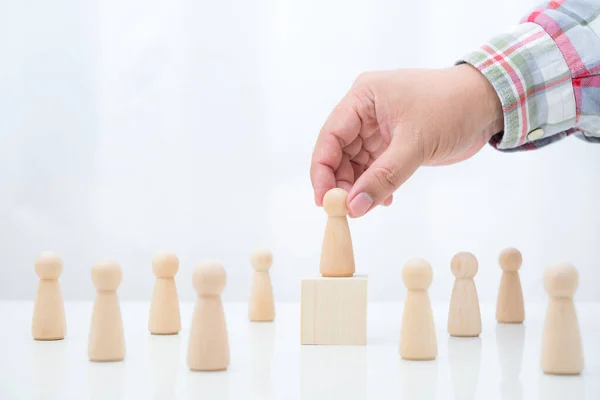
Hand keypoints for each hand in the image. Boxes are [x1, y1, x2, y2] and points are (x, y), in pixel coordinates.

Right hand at [310, 65, 502, 216]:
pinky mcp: (392, 142)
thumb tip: (353, 208)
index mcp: (363, 98)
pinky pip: (374, 168)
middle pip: (339, 152)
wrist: (489, 104)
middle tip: (346, 210)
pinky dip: (375, 185)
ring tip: (368, 207)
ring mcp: (378, 128)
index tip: (323, 200)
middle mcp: (365, 111)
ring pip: (355, 163)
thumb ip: (383, 177)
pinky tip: (384, 200)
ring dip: (359, 187)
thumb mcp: (415, 143)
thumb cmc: (452, 108)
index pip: (330, 136)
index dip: (322, 170)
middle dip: (341, 182)